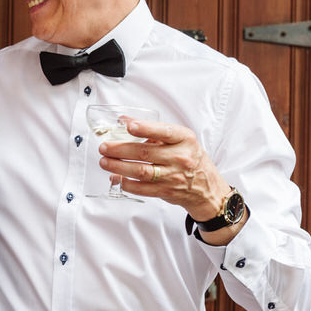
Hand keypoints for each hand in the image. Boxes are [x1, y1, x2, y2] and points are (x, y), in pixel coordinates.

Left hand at [98, 118, 241, 243]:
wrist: (206, 188)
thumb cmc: (190, 158)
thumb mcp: (179, 140)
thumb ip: (153, 130)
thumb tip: (124, 120)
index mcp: (184, 140)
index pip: (164, 132)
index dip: (145, 129)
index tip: (129, 126)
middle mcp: (180, 158)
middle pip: (145, 153)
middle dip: (120, 149)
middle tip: (104, 147)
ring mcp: (173, 176)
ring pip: (140, 171)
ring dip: (118, 167)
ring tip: (104, 162)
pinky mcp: (166, 191)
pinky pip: (141, 188)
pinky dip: (125, 183)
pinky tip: (116, 177)